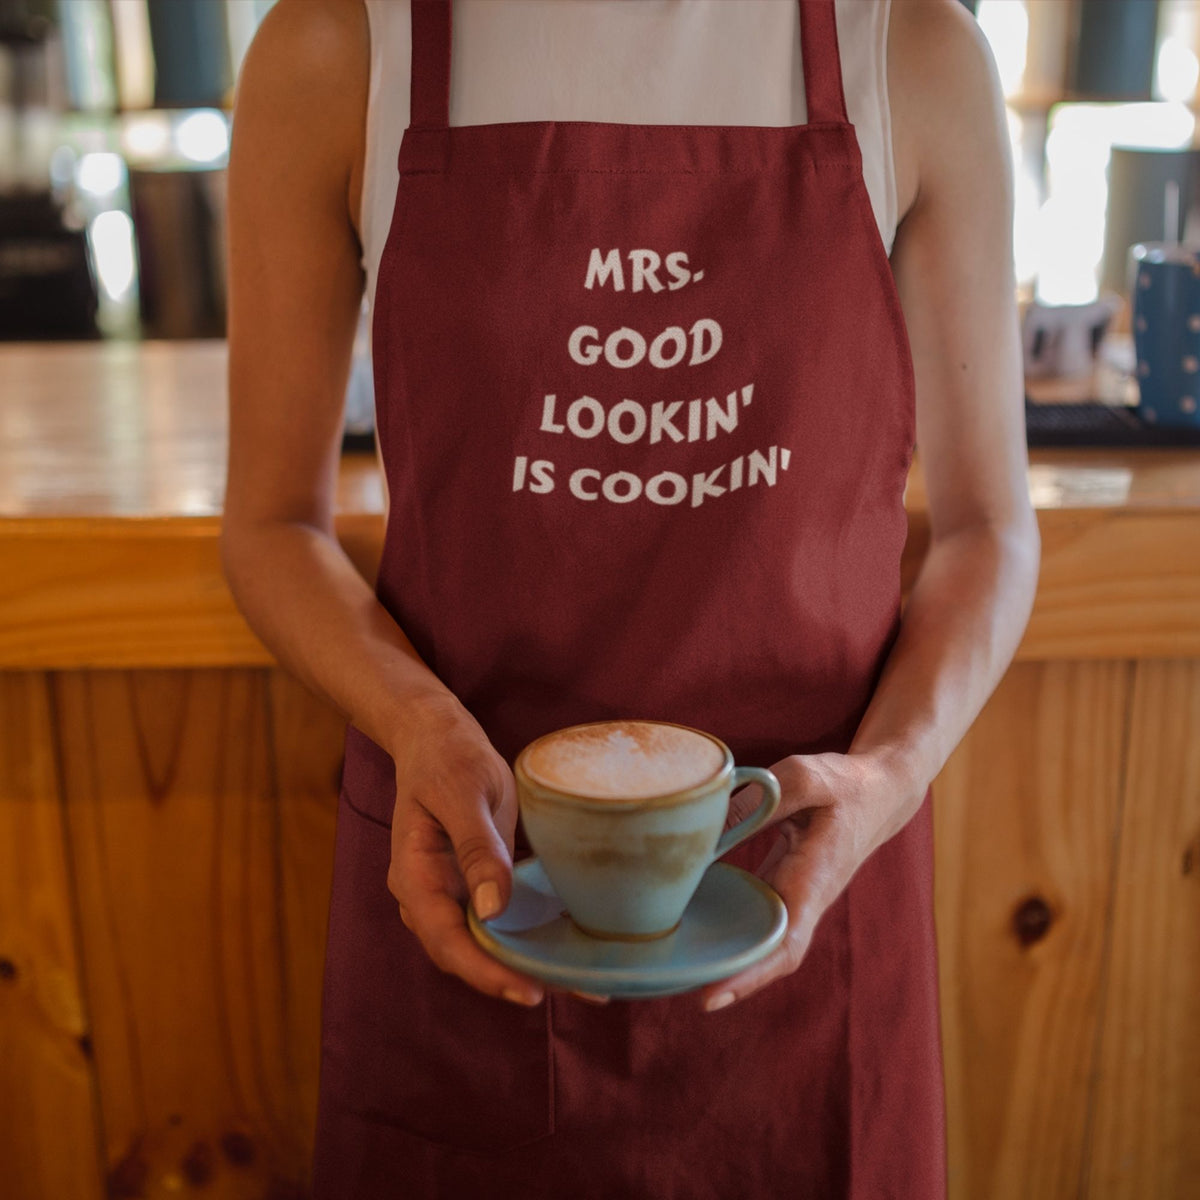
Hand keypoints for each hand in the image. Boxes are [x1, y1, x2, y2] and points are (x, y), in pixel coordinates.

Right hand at [386, 694, 609, 1008]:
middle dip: (517, 977)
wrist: (439, 737)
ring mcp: (453, 894)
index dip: (486, 972)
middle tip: (578, 990)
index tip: (529, 990)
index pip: (446, 940)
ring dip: (531, 962)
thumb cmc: (449, 759)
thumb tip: (493, 911)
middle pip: (468, 954)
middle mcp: (430, 897)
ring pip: (488, 944)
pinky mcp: (478, 886)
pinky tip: (576, 946)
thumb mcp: (465, 793)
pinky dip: (535, 935)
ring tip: (588, 982)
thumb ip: (477, 849)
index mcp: (415, 878)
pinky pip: (504, 921)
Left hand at [695, 749, 925, 1012]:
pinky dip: (723, 924)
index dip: (749, 973)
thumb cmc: (846, 786)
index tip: (711, 995)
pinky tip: (684, 921)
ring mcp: (792, 895)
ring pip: (756, 937)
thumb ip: (769, 795)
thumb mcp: (812, 776)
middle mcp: (803, 898)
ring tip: (669, 965)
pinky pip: (751, 913)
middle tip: (673, 987)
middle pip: (765, 954)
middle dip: (726, 978)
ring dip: (721, 954)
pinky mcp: (780, 883)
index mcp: (815, 880)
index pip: (784, 942)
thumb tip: (720, 818)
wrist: (878, 795)